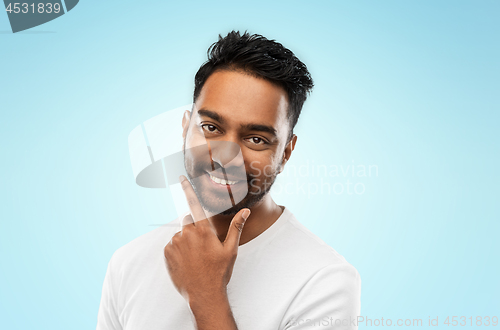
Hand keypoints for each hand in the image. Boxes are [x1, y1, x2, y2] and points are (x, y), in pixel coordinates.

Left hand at [164, 175, 249, 303]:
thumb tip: (246, 211)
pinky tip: (187, 262)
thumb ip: (236, 227)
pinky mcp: (167, 253)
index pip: (194, 204)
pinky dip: (178, 250)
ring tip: (196, 258)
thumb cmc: (219, 272)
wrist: (204, 294)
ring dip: (186, 241)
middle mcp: (187, 233)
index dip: (188, 189)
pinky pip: (172, 245)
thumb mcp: (231, 250)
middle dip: (194, 229)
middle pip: (188, 221)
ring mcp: (175, 243)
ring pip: (180, 234)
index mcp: (203, 230)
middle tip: (204, 247)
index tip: (181, 178)